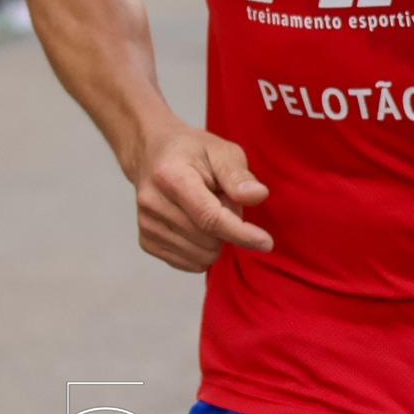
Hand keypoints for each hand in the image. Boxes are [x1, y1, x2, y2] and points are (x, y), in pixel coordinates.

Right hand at [134, 122, 271, 271]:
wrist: (151, 154)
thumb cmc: (192, 151)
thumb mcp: (221, 150)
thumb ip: (238, 175)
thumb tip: (258, 196)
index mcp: (172, 175)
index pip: (210, 217)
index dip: (241, 233)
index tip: (266, 243)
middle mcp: (153, 202)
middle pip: (208, 239)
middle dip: (229, 225)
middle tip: (222, 198)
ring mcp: (147, 224)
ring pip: (201, 255)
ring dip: (215, 238)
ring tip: (206, 208)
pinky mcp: (147, 241)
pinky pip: (189, 263)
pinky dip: (202, 249)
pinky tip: (196, 223)